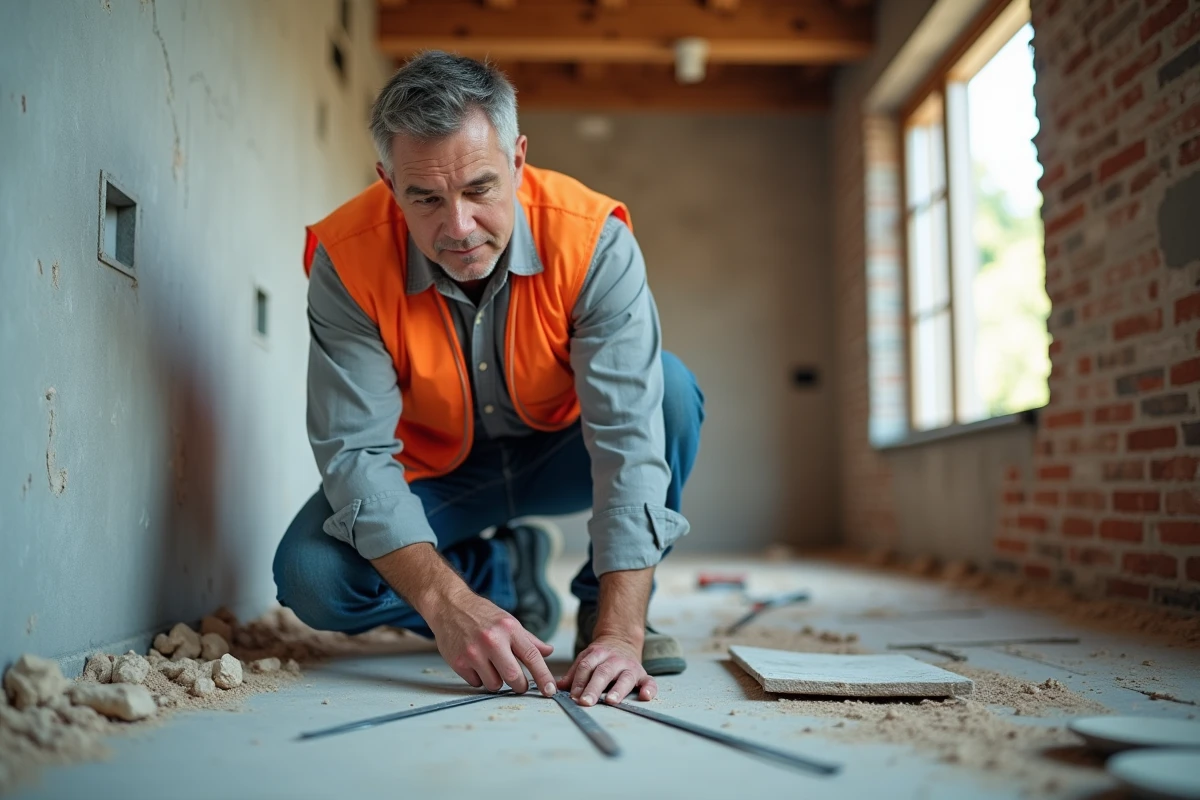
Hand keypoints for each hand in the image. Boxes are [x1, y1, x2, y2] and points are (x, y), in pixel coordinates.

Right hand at [427, 589, 556, 696]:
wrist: (449, 606)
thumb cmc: (482, 614)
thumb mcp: (509, 621)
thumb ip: (529, 640)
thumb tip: (548, 651)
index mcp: (509, 628)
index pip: (532, 656)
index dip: (544, 676)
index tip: (550, 691)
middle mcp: (492, 640)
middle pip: (514, 677)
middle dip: (520, 685)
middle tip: (519, 682)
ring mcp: (473, 652)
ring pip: (494, 684)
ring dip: (496, 681)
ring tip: (490, 664)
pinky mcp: (458, 662)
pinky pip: (476, 683)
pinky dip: (479, 678)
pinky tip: (475, 663)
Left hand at [557, 634, 656, 705]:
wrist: (622, 641)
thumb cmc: (601, 657)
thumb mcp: (586, 659)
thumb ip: (574, 674)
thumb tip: (558, 687)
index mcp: (598, 654)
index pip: (586, 667)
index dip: (579, 681)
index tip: (573, 696)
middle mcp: (615, 660)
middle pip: (603, 673)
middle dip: (593, 688)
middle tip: (585, 702)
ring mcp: (630, 667)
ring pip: (625, 678)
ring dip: (618, 690)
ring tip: (610, 701)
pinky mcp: (643, 675)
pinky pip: (650, 682)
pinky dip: (649, 689)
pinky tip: (645, 697)